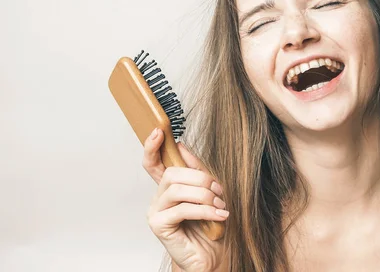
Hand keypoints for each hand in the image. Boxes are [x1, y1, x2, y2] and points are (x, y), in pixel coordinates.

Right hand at [143, 128, 227, 271]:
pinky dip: (204, 210)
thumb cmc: (212, 225)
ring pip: (177, 189)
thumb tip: (181, 146)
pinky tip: (218, 215)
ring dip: (204, 194)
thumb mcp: (209, 191)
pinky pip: (181, 209)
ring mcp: (156, 211)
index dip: (152, 146)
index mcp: (169, 187)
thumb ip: (196, 170)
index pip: (153, 163)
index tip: (159, 131)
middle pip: (171, 173)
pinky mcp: (159, 225)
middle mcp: (159, 197)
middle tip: (218, 190)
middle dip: (199, 178)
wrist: (214, 256)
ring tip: (220, 204)